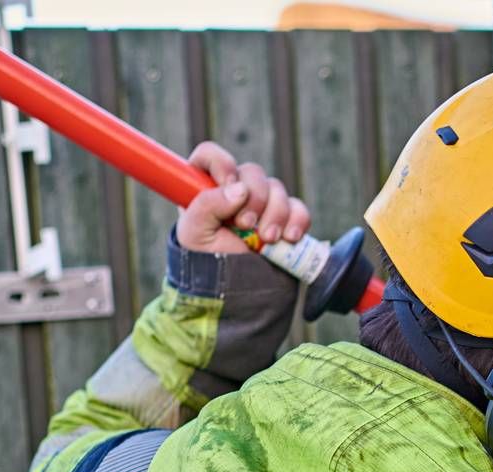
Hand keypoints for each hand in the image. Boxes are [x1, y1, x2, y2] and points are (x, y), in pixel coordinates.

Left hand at [177, 142, 309, 253]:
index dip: (222, 163)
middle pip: (252, 172)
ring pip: (277, 188)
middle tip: (246, 226)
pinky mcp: (285, 221)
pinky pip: (298, 208)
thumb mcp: (194, 234)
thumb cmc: (207, 263)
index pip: (210, 156)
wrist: (235, 295)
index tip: (230, 184)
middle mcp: (234, 192)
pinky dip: (297, 220)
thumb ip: (207, 205)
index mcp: (205, 190)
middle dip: (254, 198)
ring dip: (275, 213)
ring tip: (267, 240)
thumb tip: (239, 188)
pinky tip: (289, 238)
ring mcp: (262, 206)